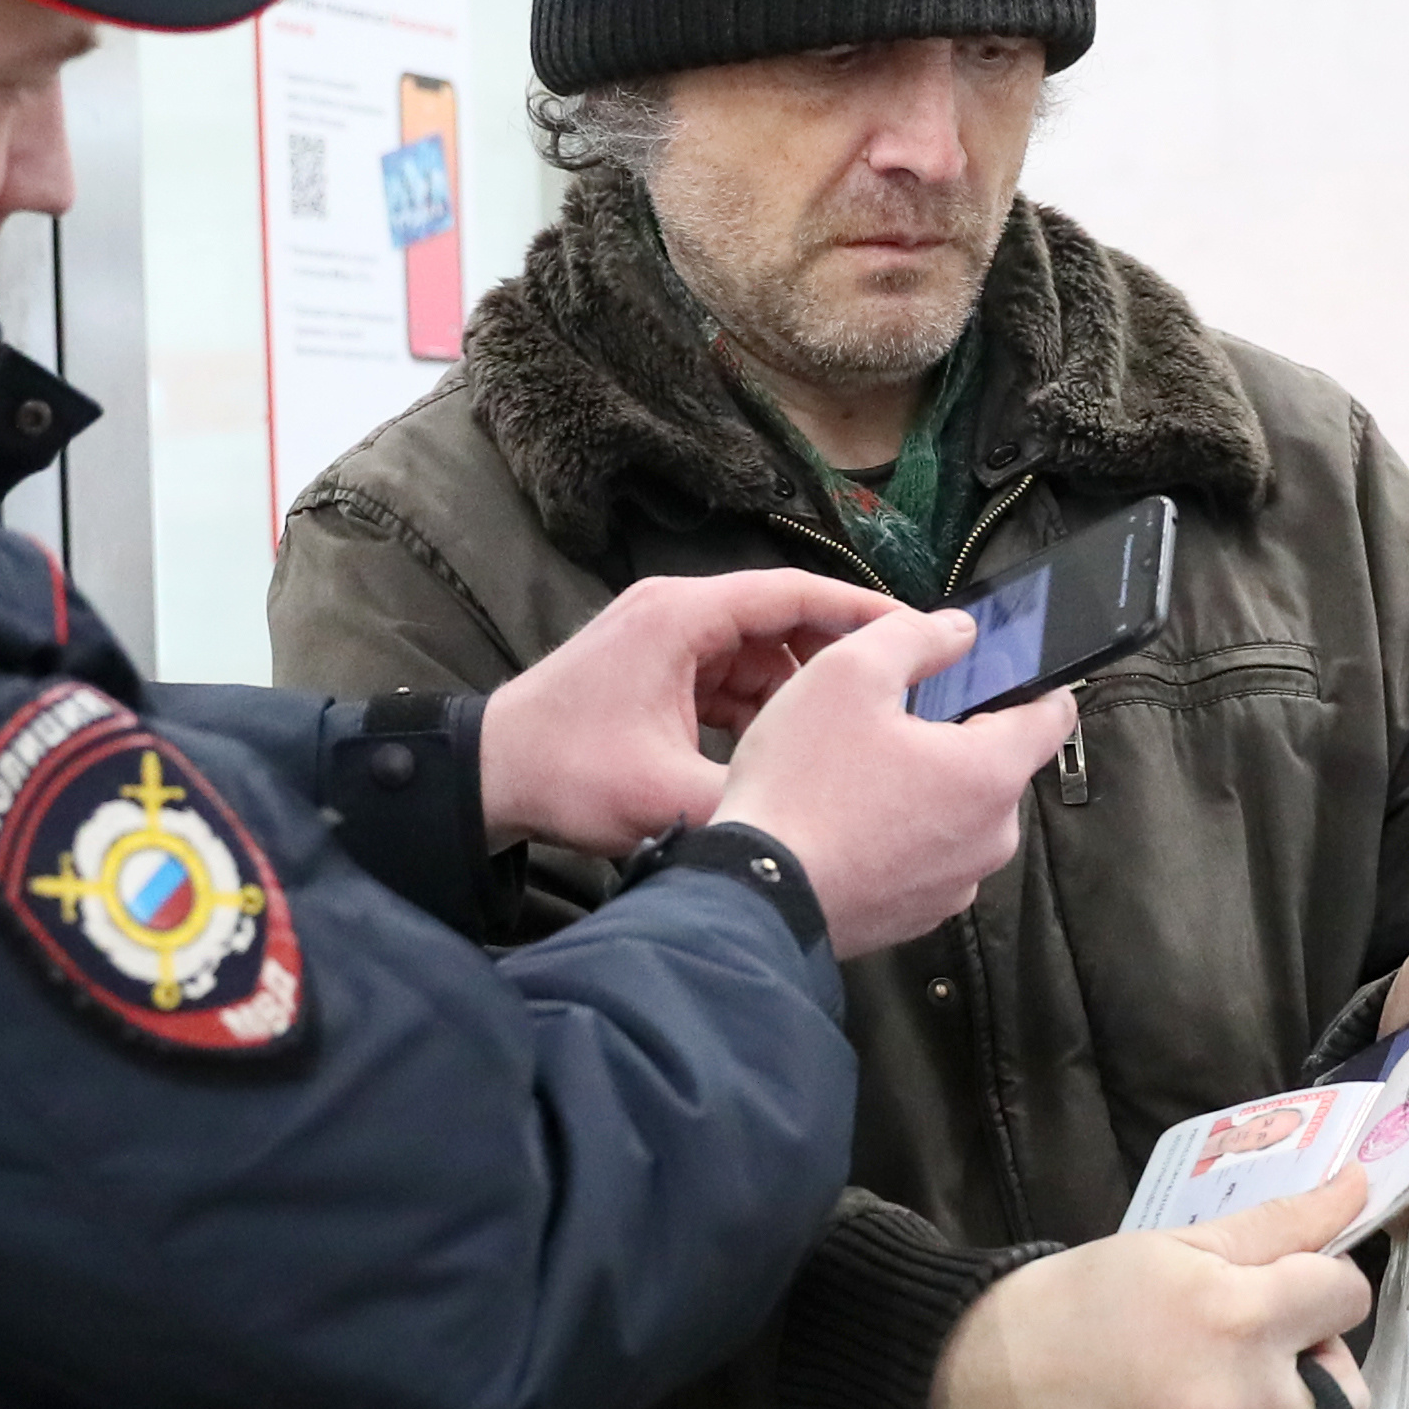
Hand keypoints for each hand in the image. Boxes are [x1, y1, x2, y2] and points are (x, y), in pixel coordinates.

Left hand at [479, 570, 896, 855]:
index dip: (864, 613)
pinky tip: (791, 749)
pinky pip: (732, 676)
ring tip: (853, 730)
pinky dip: (764, 707)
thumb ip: (752, 800)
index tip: (921, 635)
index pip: (795, 594)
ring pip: (762, 651)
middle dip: (841, 657)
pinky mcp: (658, 670)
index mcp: (682, 618)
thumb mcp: (667, 797)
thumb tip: (827, 815)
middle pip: (785, 617)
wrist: (487, 779)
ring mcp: (665, 639)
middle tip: (901, 694)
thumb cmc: (563, 776)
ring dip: (801, 689)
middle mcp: (677, 613)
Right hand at [710, 610, 1077, 955]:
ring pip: (958, 813)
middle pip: (995, 764)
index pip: (1053, 716)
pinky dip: (900, 836)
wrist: (755, 898)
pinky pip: (926, 857)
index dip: (1031, 683)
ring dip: (924, 789)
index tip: (1000, 672)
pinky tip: (849, 824)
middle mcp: (992, 836)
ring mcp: (957, 883)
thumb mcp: (847, 675)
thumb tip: (959, 632)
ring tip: (859, 777)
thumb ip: (914, 637)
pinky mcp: (920, 914)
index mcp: (990, 773)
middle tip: (890, 722)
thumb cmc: (801, 787)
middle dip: (954, 737)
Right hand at [925, 1179, 1378, 1408]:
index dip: (1319, 1280)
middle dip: (1315, 1356)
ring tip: (1218, 1379)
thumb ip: (1281, 1224)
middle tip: (1251, 1337)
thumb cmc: (1087, 1298)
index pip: (1346, 1297)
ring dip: (1289, 1407)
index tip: (1276, 1283)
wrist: (993, 1383)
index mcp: (1240, 1320)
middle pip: (1350, 1386)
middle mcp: (1245, 1406)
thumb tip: (1361, 1185)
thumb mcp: (1181, 1244)